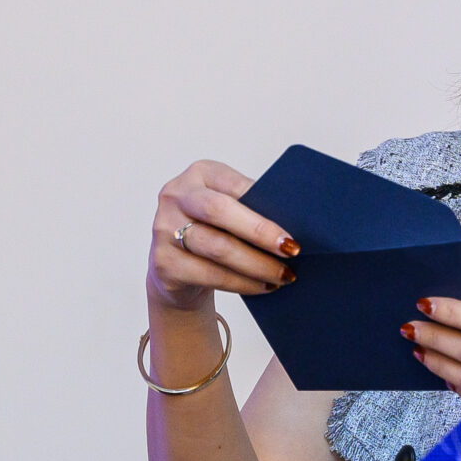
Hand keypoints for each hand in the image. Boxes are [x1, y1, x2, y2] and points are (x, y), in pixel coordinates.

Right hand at [148, 159, 296, 309]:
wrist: (175, 269)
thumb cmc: (214, 232)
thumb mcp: (230, 210)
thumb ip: (253, 207)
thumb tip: (297, 221)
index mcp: (200, 174)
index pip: (234, 187)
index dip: (263, 210)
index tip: (292, 232)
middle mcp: (176, 196)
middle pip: (219, 211)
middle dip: (260, 232)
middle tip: (291, 250)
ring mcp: (164, 229)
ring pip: (217, 247)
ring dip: (257, 265)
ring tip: (284, 275)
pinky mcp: (163, 262)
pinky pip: (210, 274)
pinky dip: (242, 283)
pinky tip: (263, 286)